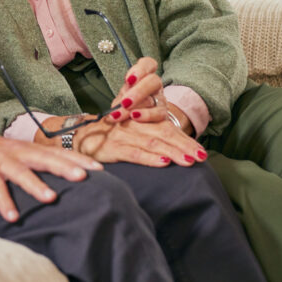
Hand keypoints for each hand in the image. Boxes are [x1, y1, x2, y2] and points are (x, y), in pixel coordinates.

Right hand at [0, 131, 102, 222]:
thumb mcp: (20, 153)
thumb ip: (40, 161)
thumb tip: (70, 172)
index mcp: (30, 149)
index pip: (58, 152)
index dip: (78, 159)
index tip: (99, 169)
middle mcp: (19, 153)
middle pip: (44, 158)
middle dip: (64, 167)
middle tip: (82, 177)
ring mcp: (1, 162)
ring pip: (21, 172)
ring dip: (36, 185)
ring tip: (51, 198)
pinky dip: (4, 202)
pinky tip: (13, 216)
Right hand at [75, 113, 206, 167]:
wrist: (79, 135)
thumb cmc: (110, 134)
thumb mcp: (131, 129)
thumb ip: (152, 134)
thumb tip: (180, 149)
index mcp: (141, 118)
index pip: (167, 128)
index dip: (185, 139)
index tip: (202, 152)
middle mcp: (134, 123)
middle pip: (163, 134)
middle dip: (184, 146)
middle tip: (201, 157)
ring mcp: (123, 134)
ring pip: (152, 142)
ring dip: (172, 152)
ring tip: (188, 160)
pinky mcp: (111, 147)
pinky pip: (133, 153)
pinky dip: (149, 158)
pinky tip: (163, 163)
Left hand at [107, 57, 165, 124]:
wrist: (140, 123)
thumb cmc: (129, 106)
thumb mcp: (122, 100)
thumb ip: (120, 102)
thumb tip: (116, 110)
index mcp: (143, 76)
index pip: (148, 64)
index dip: (140, 69)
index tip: (129, 80)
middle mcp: (155, 86)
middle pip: (153, 80)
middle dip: (139, 91)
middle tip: (125, 102)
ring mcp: (161, 99)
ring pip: (157, 98)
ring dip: (140, 106)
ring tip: (129, 113)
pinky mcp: (164, 114)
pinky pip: (159, 113)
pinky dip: (146, 115)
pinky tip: (135, 117)